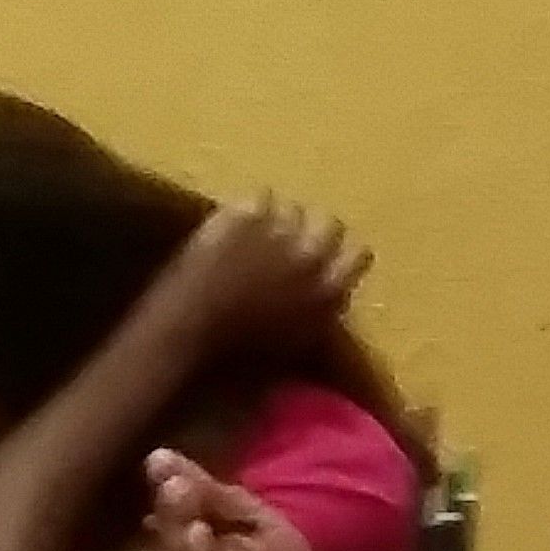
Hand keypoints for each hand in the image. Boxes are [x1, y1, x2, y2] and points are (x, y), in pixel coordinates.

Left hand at [165, 199, 370, 357]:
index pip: (359, 255)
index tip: (325, 260)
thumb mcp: (294, 345)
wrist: (189, 330)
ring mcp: (278, 231)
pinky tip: (232, 225)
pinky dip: (246, 210)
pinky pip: (257, 197)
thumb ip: (320, 315)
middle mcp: (312, 256)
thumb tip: (331, 298)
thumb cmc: (239, 353)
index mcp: (329, 292)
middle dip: (312, 230)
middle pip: (330, 224)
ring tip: (255, 235)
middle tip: (290, 243)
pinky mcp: (245, 215)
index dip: (339, 255)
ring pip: (293, 208)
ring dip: (277, 219)